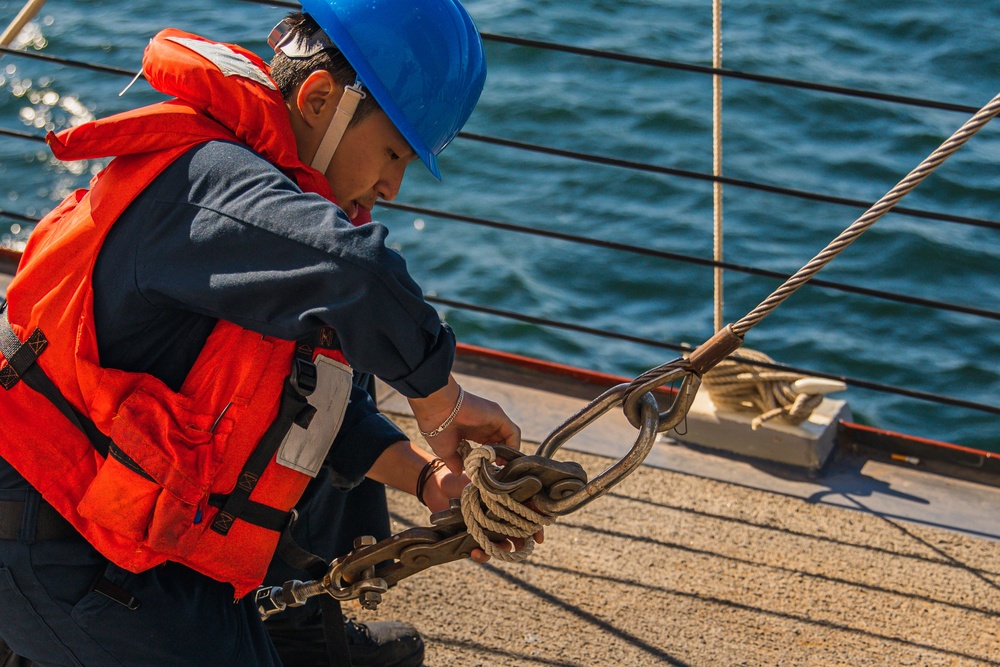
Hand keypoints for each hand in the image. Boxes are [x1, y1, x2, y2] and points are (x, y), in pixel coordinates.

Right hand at [409, 376, 520, 474]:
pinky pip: (513, 432)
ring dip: (509, 453)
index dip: (492, 459)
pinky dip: (514, 445)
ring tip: (502, 465)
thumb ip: (455, 462)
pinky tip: (505, 457)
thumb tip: (458, 473)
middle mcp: (485, 425)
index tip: (488, 470)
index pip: (490, 446)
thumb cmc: (438, 429)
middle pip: (502, 442)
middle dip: (502, 457)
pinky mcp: (498, 416)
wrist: (437, 411)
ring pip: (510, 437)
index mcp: (474, 431)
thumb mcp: (447, 451)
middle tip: (498, 469)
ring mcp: (493, 419)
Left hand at [418, 462, 543, 562]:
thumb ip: (504, 486)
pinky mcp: (473, 539)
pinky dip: (481, 555)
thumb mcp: (487, 480)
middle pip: (519, 534)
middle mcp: (501, 518)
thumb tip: (528, 488)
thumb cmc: (464, 479)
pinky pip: (482, 552)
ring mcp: (488, 530)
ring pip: (503, 546)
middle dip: (523, 541)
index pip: (529, 515)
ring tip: (499, 550)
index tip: (539, 535)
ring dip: (503, 550)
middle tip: (522, 545)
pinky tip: (475, 552)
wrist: (438, 486)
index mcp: (508, 502)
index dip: (536, 526)